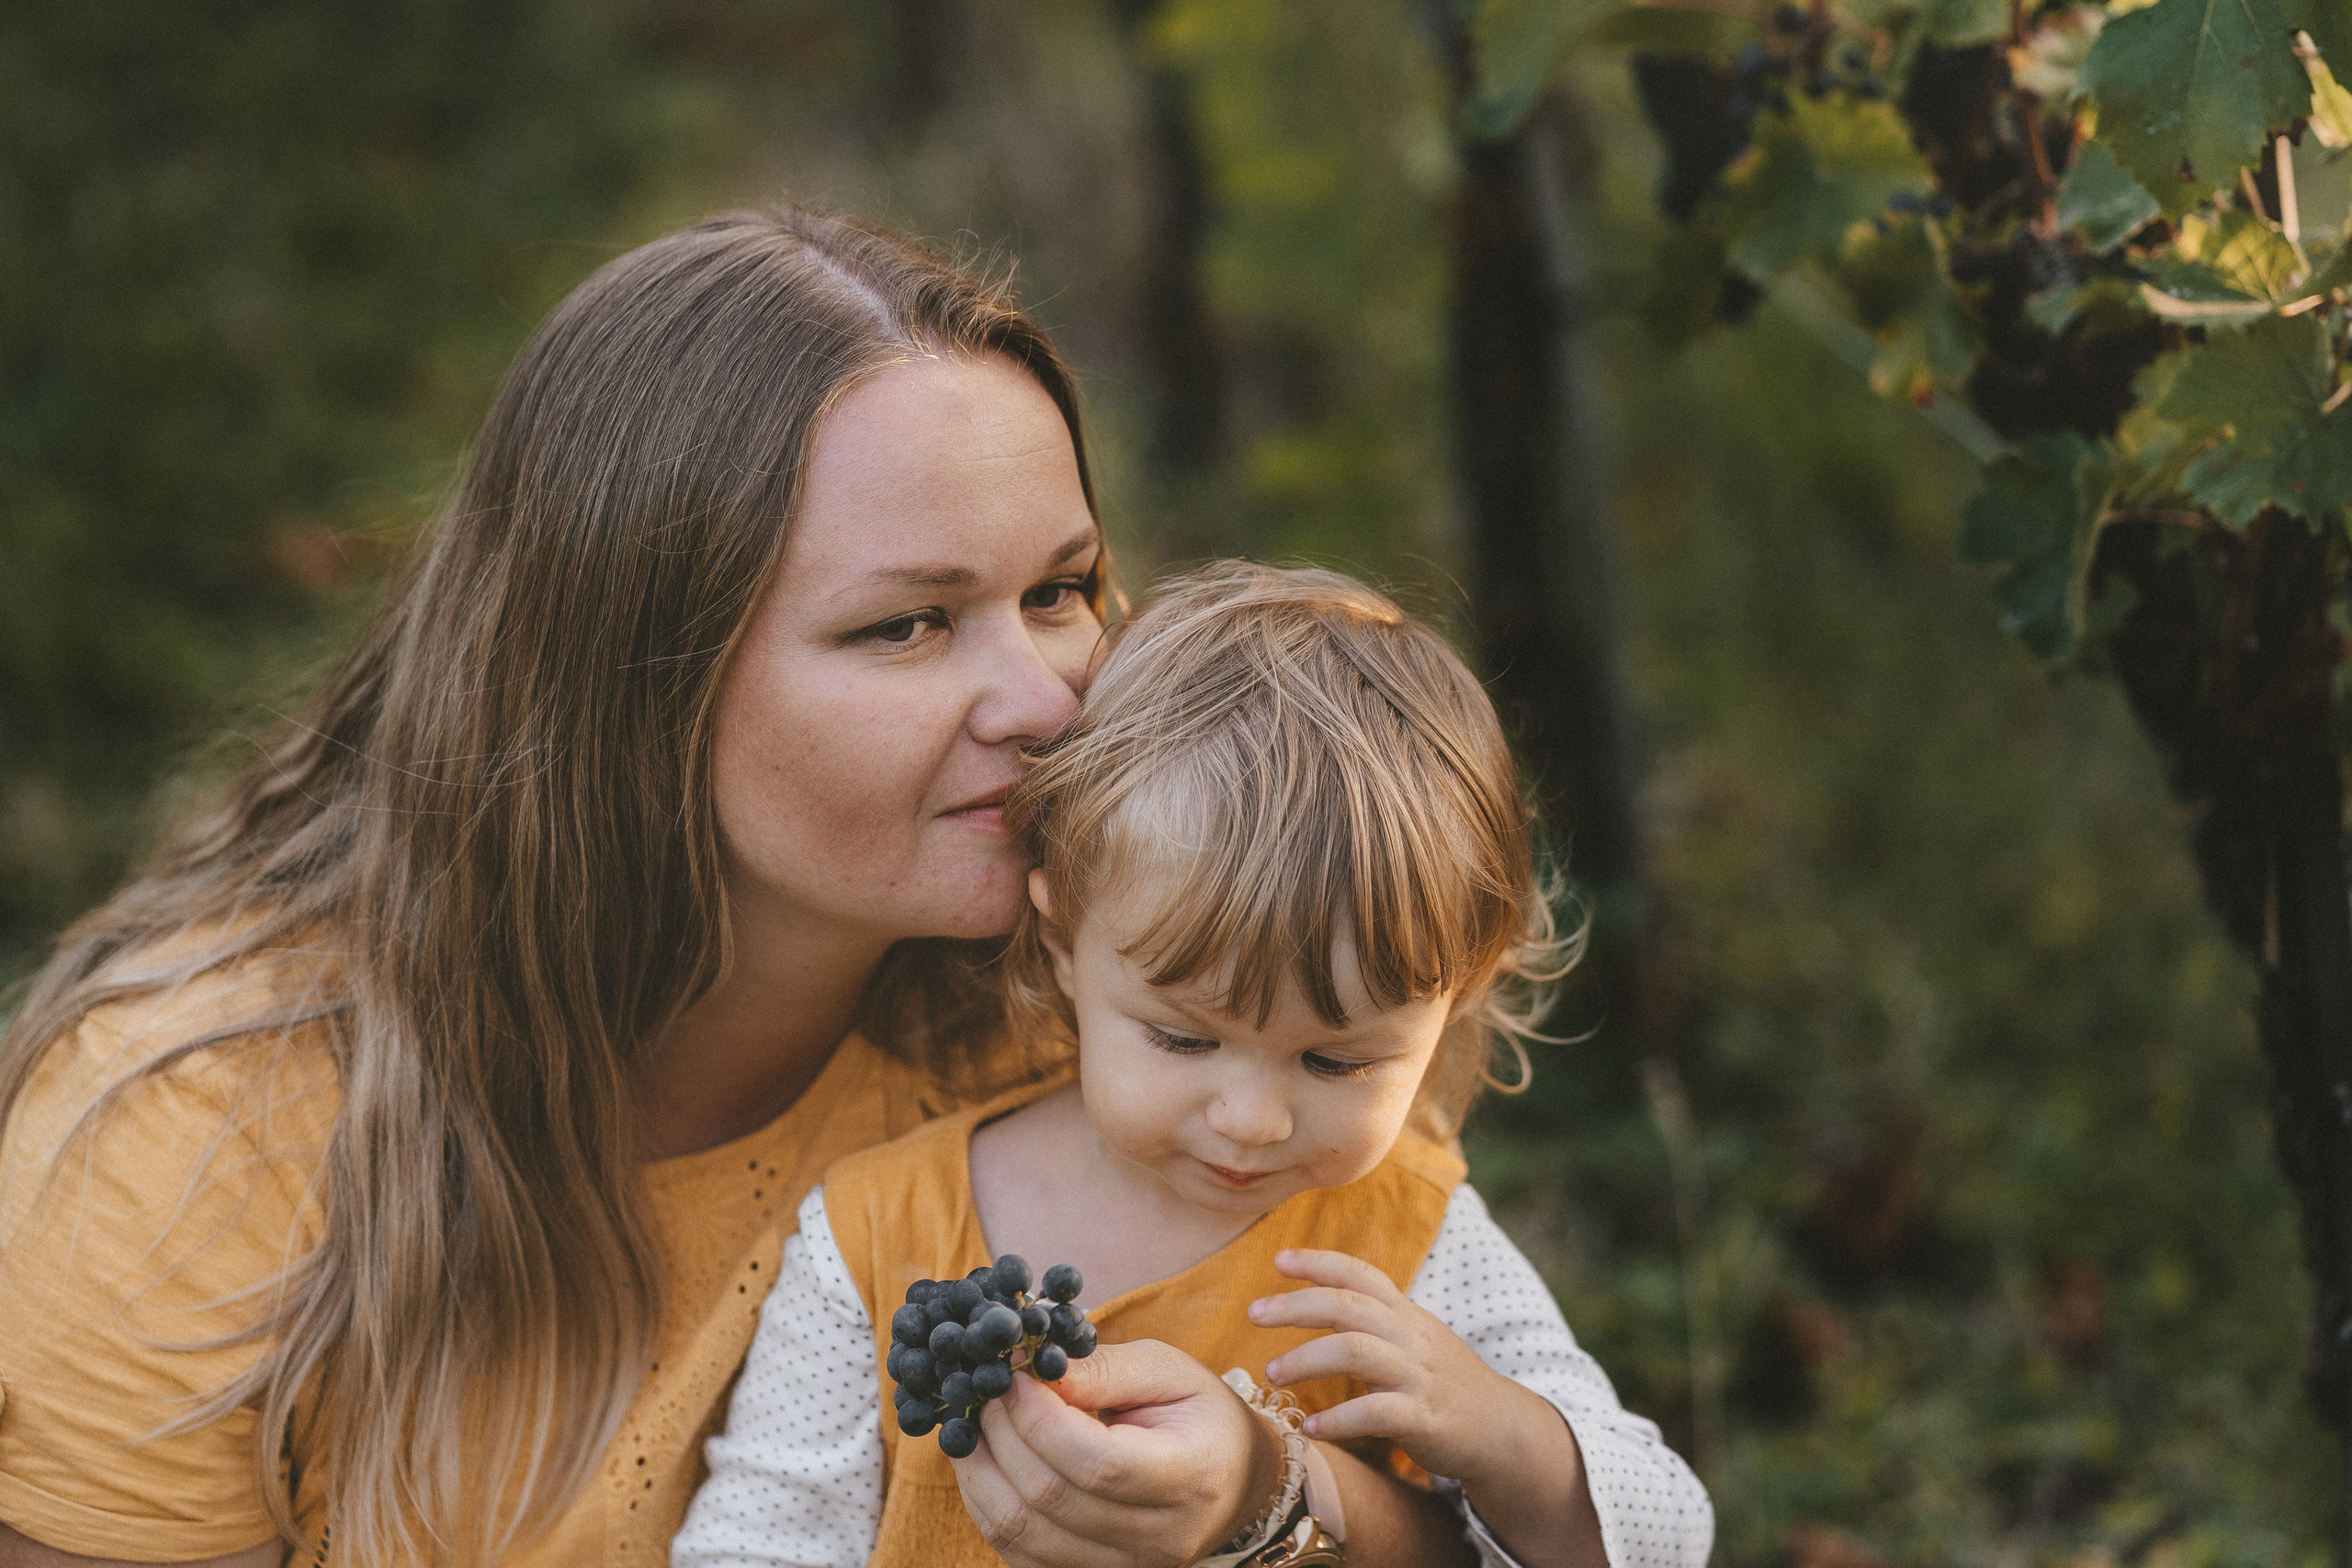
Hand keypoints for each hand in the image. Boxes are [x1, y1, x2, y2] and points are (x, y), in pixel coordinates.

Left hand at [951, 1337, 1284, 1567]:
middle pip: (1051, 1498)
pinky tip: (987, 1462)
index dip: (1040, 1418)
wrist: (1234, 1479)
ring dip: (981, 1472)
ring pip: (1022, 1534)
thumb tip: (1029, 1367)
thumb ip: (1101, 1368)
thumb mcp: (1169, 1371)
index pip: (1097, 1463)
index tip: (1016, 1375)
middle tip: (986, 1390)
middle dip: (1002, 1434)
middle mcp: (1160, 1539)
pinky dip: (988, 1506)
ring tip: (976, 1423)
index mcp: (1191, 1477)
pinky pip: (1018, 1555)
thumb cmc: (1199, 1415)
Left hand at [1250, 1248, 1604, 1567]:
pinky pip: (1375, 1412)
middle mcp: (1410, 1336)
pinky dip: (1338, 1419)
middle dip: (1295, 1306)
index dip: (1319, 1262)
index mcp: (1405, 1314)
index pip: (1360, 1275)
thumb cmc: (1443, 1383)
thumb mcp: (1412, 1339)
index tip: (1278, 1260)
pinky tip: (1310, 1428)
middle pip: (1347, 1306)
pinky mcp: (1424, 1418)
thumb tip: (1317, 1303)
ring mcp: (1418, 1376)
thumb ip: (1372, 1321)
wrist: (1501, 1429)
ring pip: (1356, 1352)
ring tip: (1272, 1375)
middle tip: (1254, 1314)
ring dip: (1306, 1360)